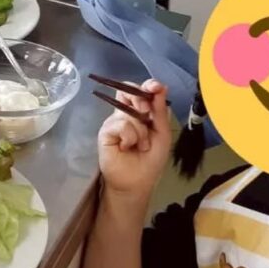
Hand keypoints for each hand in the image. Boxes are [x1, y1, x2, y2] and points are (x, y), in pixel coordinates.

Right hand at [97, 80, 171, 201]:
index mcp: (142, 112)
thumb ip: (160, 111)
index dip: (148, 85)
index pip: (141, 91)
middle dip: (141, 100)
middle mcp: (127, 113)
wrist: (137, 182)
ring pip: (128, 111)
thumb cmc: (151, 160)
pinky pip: (120, 124)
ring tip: (140, 146)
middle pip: (128, 91)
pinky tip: (127, 147)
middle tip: (147, 116)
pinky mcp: (106, 131)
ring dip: (140, 131)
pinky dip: (129, 136)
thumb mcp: (162, 133)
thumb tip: (160, 86)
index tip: (155, 87)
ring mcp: (115, 121)